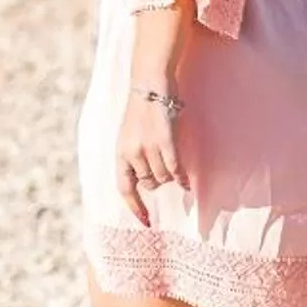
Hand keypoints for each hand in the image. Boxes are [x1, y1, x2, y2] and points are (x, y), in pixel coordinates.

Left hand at [115, 87, 181, 226]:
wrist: (149, 83)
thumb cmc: (141, 111)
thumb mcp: (129, 136)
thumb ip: (134, 158)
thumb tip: (146, 183)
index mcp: (120, 152)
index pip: (124, 188)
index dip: (135, 208)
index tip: (146, 223)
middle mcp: (131, 153)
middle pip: (149, 184)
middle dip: (158, 181)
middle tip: (164, 168)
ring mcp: (148, 147)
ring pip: (163, 177)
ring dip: (170, 176)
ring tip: (173, 164)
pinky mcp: (165, 141)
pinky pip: (174, 169)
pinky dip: (181, 177)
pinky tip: (186, 181)